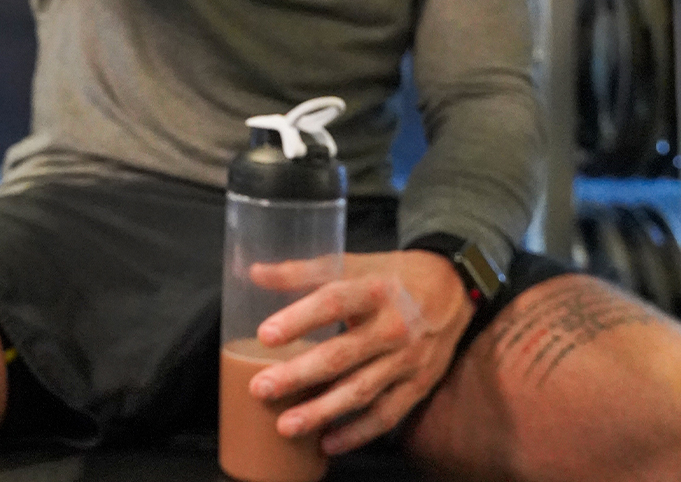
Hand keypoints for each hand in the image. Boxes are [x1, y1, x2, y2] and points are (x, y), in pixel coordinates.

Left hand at [246, 250, 474, 453]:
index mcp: (374, 289)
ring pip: (360, 391)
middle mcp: (393, 327)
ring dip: (321, 411)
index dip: (299, 318)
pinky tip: (327, 443)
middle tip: (261, 387)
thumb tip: (254, 273)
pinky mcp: (418, 386)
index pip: (332, 302)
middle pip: (341, 355)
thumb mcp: (353, 263)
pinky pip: (385, 415)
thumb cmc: (391, 275)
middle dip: (298, 375)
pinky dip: (356, 432)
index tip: (265, 334)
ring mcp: (408, 361)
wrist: (452, 290)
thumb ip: (303, 271)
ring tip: (285, 424)